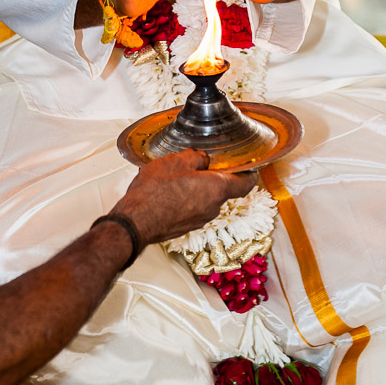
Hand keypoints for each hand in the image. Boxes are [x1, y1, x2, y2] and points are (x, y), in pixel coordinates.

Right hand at [114, 150, 255, 245]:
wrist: (136, 222)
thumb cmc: (155, 193)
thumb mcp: (175, 161)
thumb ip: (195, 158)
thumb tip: (201, 160)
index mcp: (217, 188)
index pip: (246, 183)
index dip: (249, 173)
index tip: (249, 167)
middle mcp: (213, 207)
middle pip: (223, 189)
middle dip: (213, 176)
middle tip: (199, 164)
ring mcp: (199, 219)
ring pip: (206, 199)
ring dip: (197, 188)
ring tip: (178, 176)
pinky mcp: (186, 226)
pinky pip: (193, 208)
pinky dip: (187, 199)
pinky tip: (169, 191)